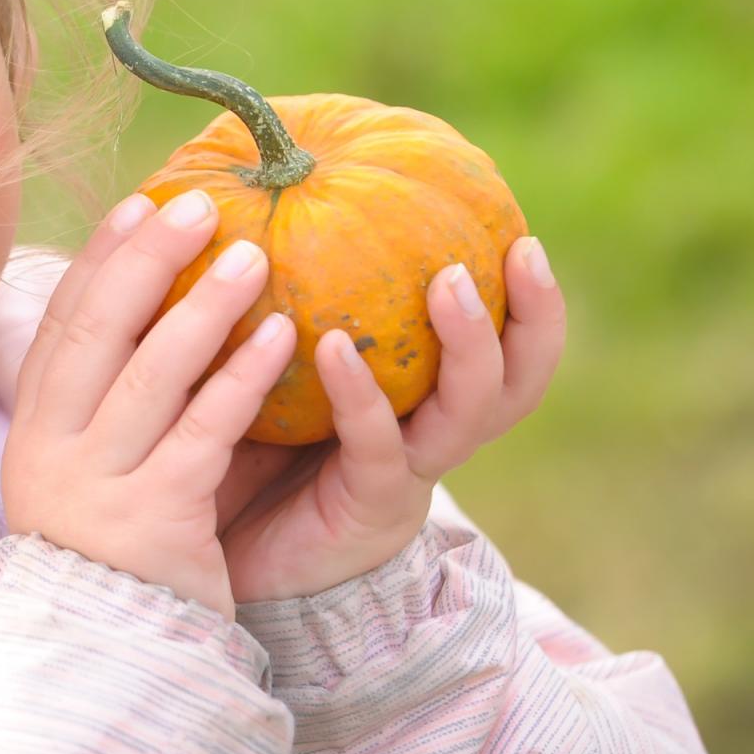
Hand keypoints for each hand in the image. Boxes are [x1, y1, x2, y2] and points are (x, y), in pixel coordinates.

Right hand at [1, 188, 298, 620]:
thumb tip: (150, 317)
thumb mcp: (86, 482)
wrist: (110, 670)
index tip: (138, 202)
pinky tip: (282, 336)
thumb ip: (105, 412)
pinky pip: (204, 431)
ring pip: (151, 372)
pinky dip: (243, 377)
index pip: (61, 326)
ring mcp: (98, 485)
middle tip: (200, 202)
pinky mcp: (154, 520)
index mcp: (34, 433)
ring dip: (205, 305)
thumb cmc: (113, 565)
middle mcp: (53, 450)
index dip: (99, 260)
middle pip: (98, 331)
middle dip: (148, 259)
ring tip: (254, 254)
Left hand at [214, 235, 567, 603]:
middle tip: (519, 251)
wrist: (220, 557)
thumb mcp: (276, 368)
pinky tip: (332, 345)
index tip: (524, 234)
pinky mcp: (365, 507)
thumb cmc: (248, 448)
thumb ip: (290, 301)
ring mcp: (406, 474)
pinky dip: (361, 392)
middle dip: (533, 318)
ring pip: (469, 413)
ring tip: (447, 283)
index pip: (505, 350)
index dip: (531, 303)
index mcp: (424, 402)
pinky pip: (377, 445)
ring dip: (469, 344)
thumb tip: (269, 196)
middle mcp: (431, 436)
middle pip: (516, 383)